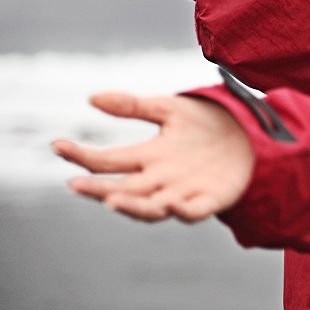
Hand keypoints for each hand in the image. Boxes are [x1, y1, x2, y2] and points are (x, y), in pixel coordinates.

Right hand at [53, 92, 255, 222]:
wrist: (252, 132)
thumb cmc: (207, 122)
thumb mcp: (170, 108)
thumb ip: (133, 105)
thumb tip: (91, 97)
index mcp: (148, 156)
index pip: (108, 161)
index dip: (82, 156)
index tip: (58, 145)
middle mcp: (160, 178)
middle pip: (123, 189)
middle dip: (98, 189)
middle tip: (75, 185)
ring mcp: (184, 191)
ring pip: (151, 207)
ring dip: (133, 206)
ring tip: (112, 200)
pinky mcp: (211, 200)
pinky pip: (194, 212)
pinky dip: (182, 211)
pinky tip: (172, 204)